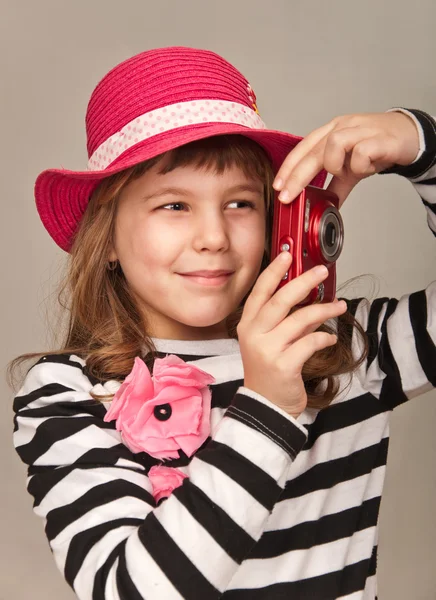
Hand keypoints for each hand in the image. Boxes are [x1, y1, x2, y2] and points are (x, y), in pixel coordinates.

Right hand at [237, 251, 347, 418]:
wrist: (266, 406)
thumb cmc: (269, 370)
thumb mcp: (269, 341)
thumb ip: (285, 320)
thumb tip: (310, 298)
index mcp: (248, 325)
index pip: (259, 292)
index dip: (273, 272)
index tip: (287, 255)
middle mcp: (254, 334)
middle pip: (280, 300)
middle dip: (303, 282)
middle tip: (321, 271)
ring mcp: (267, 350)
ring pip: (300, 320)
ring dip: (324, 310)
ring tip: (340, 306)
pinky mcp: (284, 365)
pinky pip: (310, 342)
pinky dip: (324, 337)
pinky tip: (329, 337)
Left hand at [273, 111, 419, 207]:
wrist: (409, 136)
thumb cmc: (376, 146)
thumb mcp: (351, 168)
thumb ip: (336, 186)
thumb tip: (324, 207)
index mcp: (331, 132)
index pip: (302, 148)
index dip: (288, 168)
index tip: (278, 187)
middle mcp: (342, 127)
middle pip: (313, 150)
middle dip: (297, 176)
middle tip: (288, 196)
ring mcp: (360, 129)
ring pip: (334, 145)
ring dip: (335, 165)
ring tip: (348, 172)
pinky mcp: (379, 138)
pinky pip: (361, 152)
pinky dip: (360, 165)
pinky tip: (368, 167)